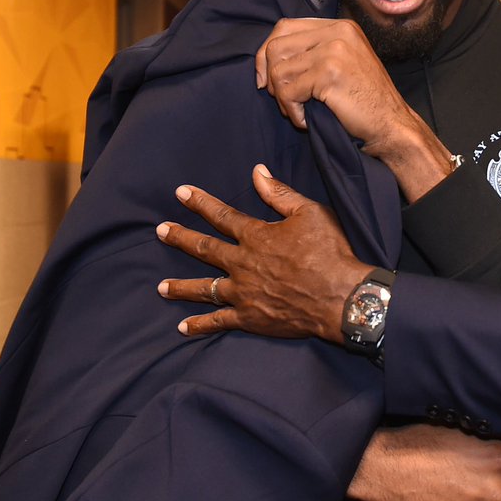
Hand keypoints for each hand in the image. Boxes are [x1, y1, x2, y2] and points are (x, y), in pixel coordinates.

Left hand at [157, 164, 370, 338]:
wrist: (340, 296)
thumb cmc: (329, 252)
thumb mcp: (310, 213)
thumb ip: (279, 194)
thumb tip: (257, 172)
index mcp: (256, 236)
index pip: (222, 215)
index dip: (200, 203)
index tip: (181, 193)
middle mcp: (242, 263)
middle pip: (204, 248)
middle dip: (180, 238)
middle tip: (160, 231)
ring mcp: (242, 293)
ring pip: (204, 288)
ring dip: (181, 286)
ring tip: (161, 287)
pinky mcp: (249, 317)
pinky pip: (219, 321)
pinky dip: (200, 325)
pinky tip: (183, 328)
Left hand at [256, 19, 451, 200]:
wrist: (392, 124)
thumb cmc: (365, 100)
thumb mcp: (342, 62)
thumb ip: (314, 50)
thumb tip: (268, 55)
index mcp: (340, 27)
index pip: (285, 27)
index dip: (267, 52)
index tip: (266, 78)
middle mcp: (337, 32)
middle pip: (276, 46)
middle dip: (270, 77)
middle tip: (282, 100)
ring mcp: (334, 51)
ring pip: (279, 71)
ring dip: (282, 98)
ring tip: (297, 112)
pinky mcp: (329, 74)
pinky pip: (289, 92)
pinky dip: (292, 112)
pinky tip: (306, 121)